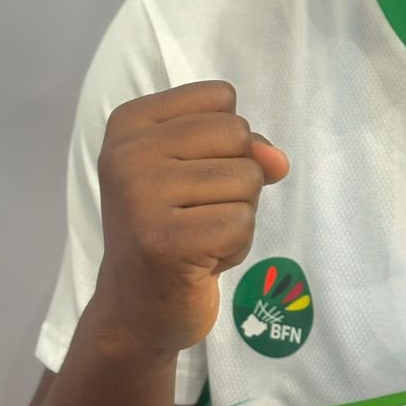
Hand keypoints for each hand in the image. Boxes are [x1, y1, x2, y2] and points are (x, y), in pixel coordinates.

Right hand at [93, 80, 289, 357]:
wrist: (137, 308)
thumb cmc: (175, 228)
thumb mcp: (204, 171)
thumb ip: (245, 148)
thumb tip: (278, 160)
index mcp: (130, 123)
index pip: (221, 97)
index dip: (227, 140)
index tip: (189, 174)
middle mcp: (127, 154)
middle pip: (238, 134)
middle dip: (237, 178)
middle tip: (197, 211)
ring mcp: (140, 197)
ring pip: (247, 178)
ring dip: (237, 214)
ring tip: (197, 235)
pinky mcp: (164, 241)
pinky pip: (242, 223)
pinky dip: (235, 246)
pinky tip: (201, 260)